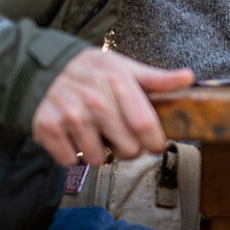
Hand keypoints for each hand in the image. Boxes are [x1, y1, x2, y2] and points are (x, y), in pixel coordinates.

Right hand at [32, 48, 193, 166]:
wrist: (41, 71)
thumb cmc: (90, 71)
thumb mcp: (123, 67)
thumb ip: (156, 78)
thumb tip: (188, 78)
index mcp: (117, 82)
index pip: (145, 124)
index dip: (155, 141)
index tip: (155, 144)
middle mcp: (94, 101)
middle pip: (127, 149)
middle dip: (128, 147)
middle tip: (119, 134)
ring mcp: (70, 116)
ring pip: (98, 159)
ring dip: (98, 151)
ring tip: (94, 131)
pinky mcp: (48, 130)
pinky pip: (71, 162)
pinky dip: (74, 155)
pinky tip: (74, 136)